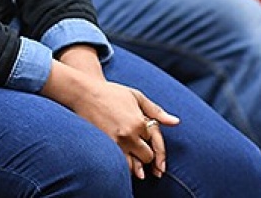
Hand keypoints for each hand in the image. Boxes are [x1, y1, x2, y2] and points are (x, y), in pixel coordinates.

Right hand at [43, 48, 179, 179]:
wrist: (84, 93)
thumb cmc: (111, 93)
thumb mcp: (136, 96)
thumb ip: (157, 111)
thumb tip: (176, 122)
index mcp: (139, 121)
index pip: (156, 143)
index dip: (160, 153)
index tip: (160, 162)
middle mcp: (129, 134)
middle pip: (147, 156)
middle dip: (148, 156)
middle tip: (144, 154)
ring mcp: (116, 142)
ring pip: (135, 165)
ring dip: (138, 165)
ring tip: (138, 163)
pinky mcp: (105, 146)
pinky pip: (120, 164)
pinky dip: (126, 166)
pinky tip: (127, 163)